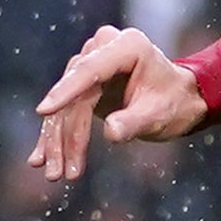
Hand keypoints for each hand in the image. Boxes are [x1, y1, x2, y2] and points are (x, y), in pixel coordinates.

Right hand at [33, 25, 207, 181]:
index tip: (44, 111)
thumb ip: (135, 121)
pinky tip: (40, 159)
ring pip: (65, 105)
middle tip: (59, 171)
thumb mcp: (159, 115)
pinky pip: (65, 109)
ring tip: (55, 174)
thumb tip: (110, 131)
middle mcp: (104, 48)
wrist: (180, 100)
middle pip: (74, 94)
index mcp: (127, 46)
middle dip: (65, 135)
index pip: (90, 70)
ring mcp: (91, 62)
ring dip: (57, 142)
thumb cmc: (174, 103)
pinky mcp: (83, 82)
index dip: (66, 91)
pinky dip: (55, 135)